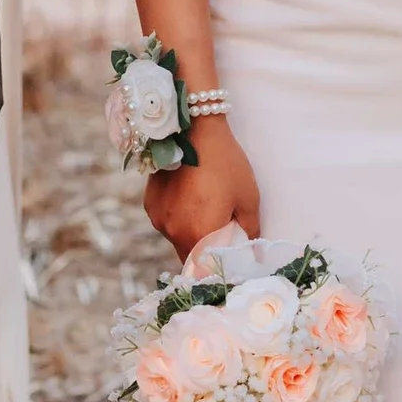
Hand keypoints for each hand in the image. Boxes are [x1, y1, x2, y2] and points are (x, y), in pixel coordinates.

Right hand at [144, 118, 260, 262]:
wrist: (195, 129)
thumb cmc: (226, 164)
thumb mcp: (248, 199)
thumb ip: (249, 232)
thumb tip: (251, 255)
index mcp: (199, 235)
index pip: (205, 272)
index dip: (216, 272)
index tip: (227, 265)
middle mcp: (174, 232)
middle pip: (189, 259)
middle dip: (205, 254)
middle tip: (219, 237)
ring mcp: (159, 218)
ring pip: (177, 240)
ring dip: (190, 235)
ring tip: (204, 212)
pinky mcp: (150, 204)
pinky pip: (167, 222)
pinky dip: (178, 219)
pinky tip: (189, 198)